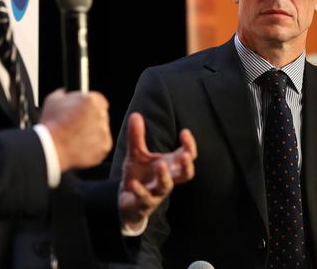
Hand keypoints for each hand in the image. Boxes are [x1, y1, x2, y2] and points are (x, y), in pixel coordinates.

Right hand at [40, 88, 111, 170]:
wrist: (51, 147)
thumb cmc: (51, 124)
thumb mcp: (53, 100)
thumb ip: (64, 94)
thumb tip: (65, 93)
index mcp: (90, 100)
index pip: (99, 99)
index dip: (90, 106)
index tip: (85, 111)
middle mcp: (101, 114)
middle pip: (101, 114)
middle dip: (91, 119)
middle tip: (78, 125)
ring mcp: (104, 131)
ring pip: (101, 130)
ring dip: (93, 132)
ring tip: (76, 137)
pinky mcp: (105, 145)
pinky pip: (102, 144)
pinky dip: (94, 146)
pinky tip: (81, 145)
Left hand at [118, 113, 196, 227]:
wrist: (127, 201)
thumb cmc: (139, 174)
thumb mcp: (136, 153)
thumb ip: (137, 136)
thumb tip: (136, 114)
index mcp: (169, 165)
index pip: (187, 156)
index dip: (190, 145)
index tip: (184, 132)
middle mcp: (167, 179)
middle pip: (185, 175)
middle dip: (187, 165)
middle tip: (184, 154)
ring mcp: (156, 192)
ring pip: (166, 187)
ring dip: (164, 176)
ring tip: (161, 165)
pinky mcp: (144, 203)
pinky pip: (144, 198)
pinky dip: (139, 191)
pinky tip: (132, 183)